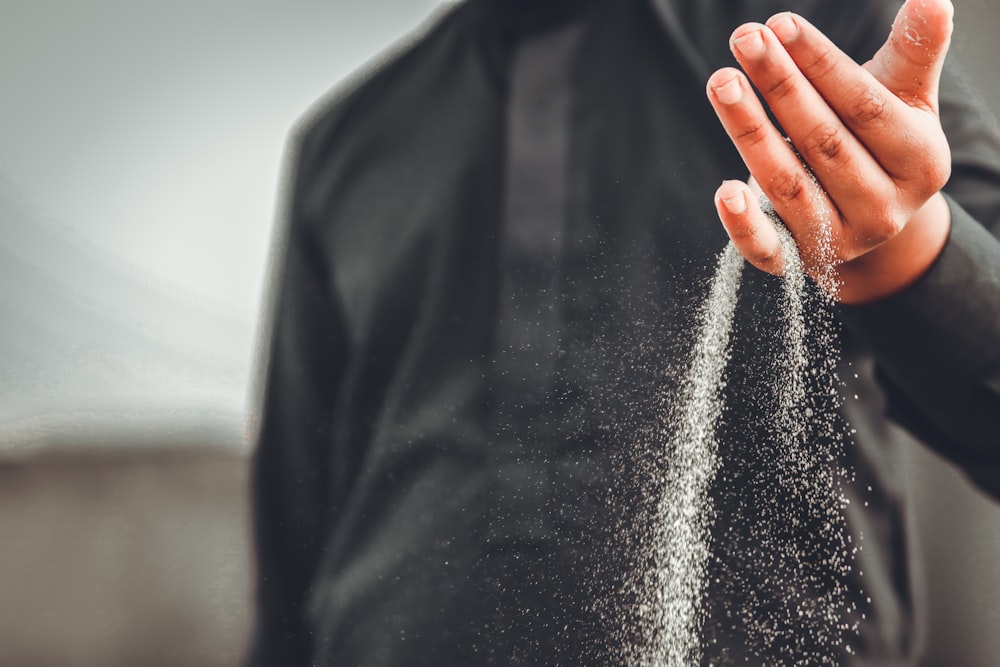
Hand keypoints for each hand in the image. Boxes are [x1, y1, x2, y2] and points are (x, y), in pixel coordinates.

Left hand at [706, 0, 954, 303]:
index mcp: (919, 162)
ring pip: (788, 184)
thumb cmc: (878, 141)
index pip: (866, 107)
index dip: (821, 64)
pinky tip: (723, 190)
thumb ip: (912, 54)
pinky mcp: (795, 261)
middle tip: (745, 40)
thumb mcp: (903, 99)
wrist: (866, 216)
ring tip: (723, 82)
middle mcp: (882, 208)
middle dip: (780, 86)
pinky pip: (766, 248)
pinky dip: (742, 223)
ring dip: (750, 131)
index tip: (781, 25)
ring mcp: (838, 240)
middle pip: (822, 141)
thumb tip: (933, 0)